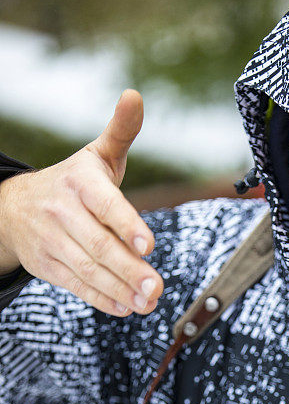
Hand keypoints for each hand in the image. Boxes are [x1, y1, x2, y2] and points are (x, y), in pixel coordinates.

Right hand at [0, 89, 163, 316]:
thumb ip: (121, 132)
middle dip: (130, 269)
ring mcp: (51, 241)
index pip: (104, 205)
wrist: (15, 205)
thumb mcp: (95, 155)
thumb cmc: (74, 181)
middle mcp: (62, 212)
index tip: (149, 245)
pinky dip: (102, 299)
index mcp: (79, 182)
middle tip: (158, 288)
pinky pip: (76, 286)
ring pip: (87, 270)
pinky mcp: (47, 266)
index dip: (126, 225)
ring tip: (149, 303)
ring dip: (120, 290)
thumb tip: (134, 95)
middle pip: (98, 245)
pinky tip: (127, 308)